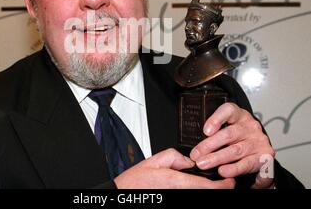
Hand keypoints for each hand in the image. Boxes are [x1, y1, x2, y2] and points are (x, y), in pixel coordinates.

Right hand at [114, 148, 234, 188]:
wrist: (124, 193)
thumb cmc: (136, 180)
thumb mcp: (155, 160)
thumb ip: (174, 157)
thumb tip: (188, 160)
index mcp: (176, 181)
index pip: (205, 186)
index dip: (222, 186)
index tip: (230, 181)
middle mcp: (178, 192)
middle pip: (204, 193)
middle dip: (218, 188)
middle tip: (226, 182)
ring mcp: (176, 197)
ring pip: (198, 194)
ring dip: (207, 189)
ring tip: (214, 184)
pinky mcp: (173, 198)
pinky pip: (189, 194)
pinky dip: (196, 190)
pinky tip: (198, 186)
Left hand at [189, 103, 274, 188]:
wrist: (259, 155)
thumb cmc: (236, 140)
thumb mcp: (225, 130)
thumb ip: (212, 133)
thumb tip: (193, 145)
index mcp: (239, 115)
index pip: (228, 110)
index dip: (216, 119)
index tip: (205, 131)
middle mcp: (250, 126)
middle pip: (229, 134)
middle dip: (209, 145)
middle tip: (195, 155)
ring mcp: (259, 141)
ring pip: (235, 150)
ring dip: (217, 158)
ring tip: (203, 164)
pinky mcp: (266, 156)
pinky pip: (247, 163)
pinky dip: (233, 168)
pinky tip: (223, 171)